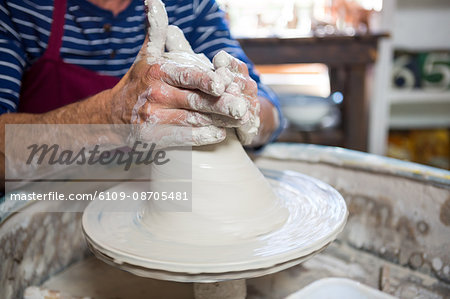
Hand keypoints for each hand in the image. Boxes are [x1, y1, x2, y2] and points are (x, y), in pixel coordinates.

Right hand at [107, 0, 250, 146]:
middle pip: (194, 100)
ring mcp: (152, 118)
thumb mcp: (148, 54)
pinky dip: (202, 136)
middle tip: (241, 107)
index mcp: (157, 71)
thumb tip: (154, 0)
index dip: (205, 79)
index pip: (185, 75)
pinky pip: (182, 137)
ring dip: (218, 121)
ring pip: (193, 119)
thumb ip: (157, 30)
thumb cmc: (140, 80)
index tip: (222, 82)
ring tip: (240, 120)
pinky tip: (220, 134)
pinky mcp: (152, 137)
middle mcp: (154, 94)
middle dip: (220, 104)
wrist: (114, 113)